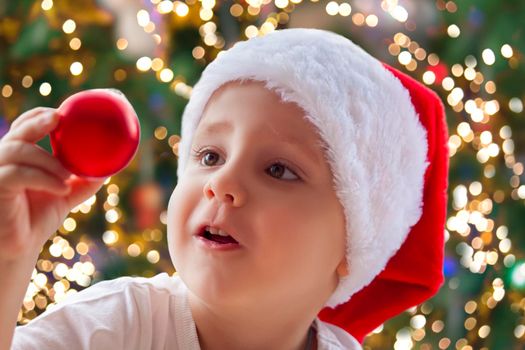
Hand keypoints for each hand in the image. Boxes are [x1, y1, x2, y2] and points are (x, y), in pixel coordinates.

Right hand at [0, 107, 105, 261]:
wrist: (21, 247)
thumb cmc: (38, 218)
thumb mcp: (67, 194)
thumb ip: (84, 179)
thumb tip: (110, 165)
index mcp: (20, 157)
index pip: (24, 126)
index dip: (40, 116)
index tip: (62, 114)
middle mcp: (4, 161)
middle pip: (18, 131)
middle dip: (38, 122)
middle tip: (59, 120)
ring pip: (18, 150)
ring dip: (48, 160)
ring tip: (66, 177)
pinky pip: (17, 173)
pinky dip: (43, 178)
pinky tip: (62, 189)